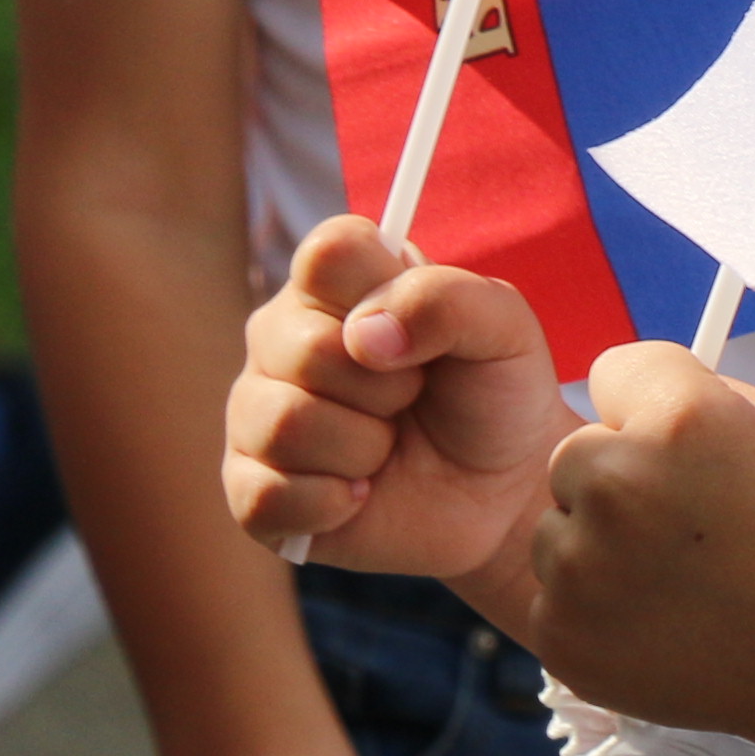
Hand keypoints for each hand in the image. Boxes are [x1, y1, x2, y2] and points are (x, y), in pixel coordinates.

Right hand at [226, 218, 569, 588]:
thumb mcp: (505, 331)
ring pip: (283, 424)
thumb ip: (448, 300)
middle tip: (413, 398)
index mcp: (339, 285)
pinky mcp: (249, 489)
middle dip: (388, 388)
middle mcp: (283, 340)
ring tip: (388, 448)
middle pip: (304, 348)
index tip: (418, 330)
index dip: (382, 294)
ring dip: (364, 447)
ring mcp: (256, 414)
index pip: (329, 251)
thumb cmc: (495, 397)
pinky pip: (265, 495)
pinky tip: (360, 495)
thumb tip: (365, 334)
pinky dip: (333, 503)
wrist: (500, 491)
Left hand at [516, 345, 754, 739]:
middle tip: (681, 521)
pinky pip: (554, 596)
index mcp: (680, 419)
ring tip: (673, 578)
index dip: (649, 403)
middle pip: (574, 453)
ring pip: (555, 528)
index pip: (615, 370)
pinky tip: (658, 621)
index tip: (678, 439)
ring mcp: (579, 564)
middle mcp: (618, 481)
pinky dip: (594, 608)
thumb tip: (641, 393)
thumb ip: (706, 396)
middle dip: (617, 477)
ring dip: (597, 545)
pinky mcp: (559, 631)